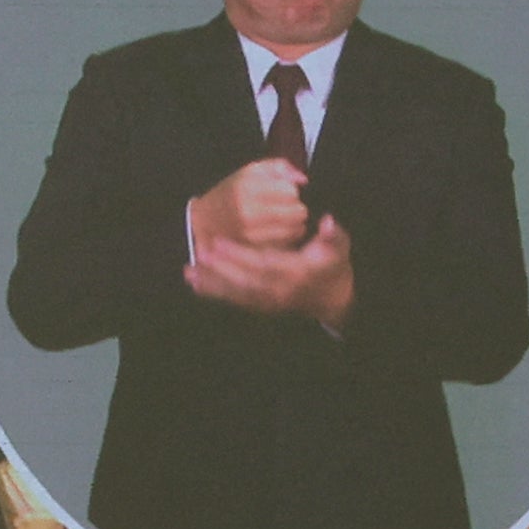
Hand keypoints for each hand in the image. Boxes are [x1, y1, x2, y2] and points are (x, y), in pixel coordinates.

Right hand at [188, 156, 314, 256]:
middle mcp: (249, 212)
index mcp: (247, 188)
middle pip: (298, 211)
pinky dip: (288, 236)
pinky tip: (278, 231)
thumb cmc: (232, 193)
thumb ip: (280, 167)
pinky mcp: (255, 250)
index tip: (281, 192)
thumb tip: (303, 180)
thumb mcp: (250, 171)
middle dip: (296, 208)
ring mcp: (252, 234)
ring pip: (296, 228)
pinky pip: (287, 242)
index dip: (290, 190)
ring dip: (295, 223)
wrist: (204, 221)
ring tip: (282, 219)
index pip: (291, 191)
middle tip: (285, 207)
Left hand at [188, 211, 352, 326]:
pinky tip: (195, 284)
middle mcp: (280, 290)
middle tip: (198, 252)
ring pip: (237, 293)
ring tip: (189, 272)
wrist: (333, 298)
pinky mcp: (261, 306)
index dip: (240, 254)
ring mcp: (269, 302)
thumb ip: (333, 235)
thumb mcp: (339, 248)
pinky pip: (236, 300)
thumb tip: (329, 222)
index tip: (218, 241)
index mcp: (297, 273)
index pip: (264, 263)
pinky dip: (215, 292)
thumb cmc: (333, 266)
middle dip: (220, 268)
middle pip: (245, 280)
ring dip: (212, 283)